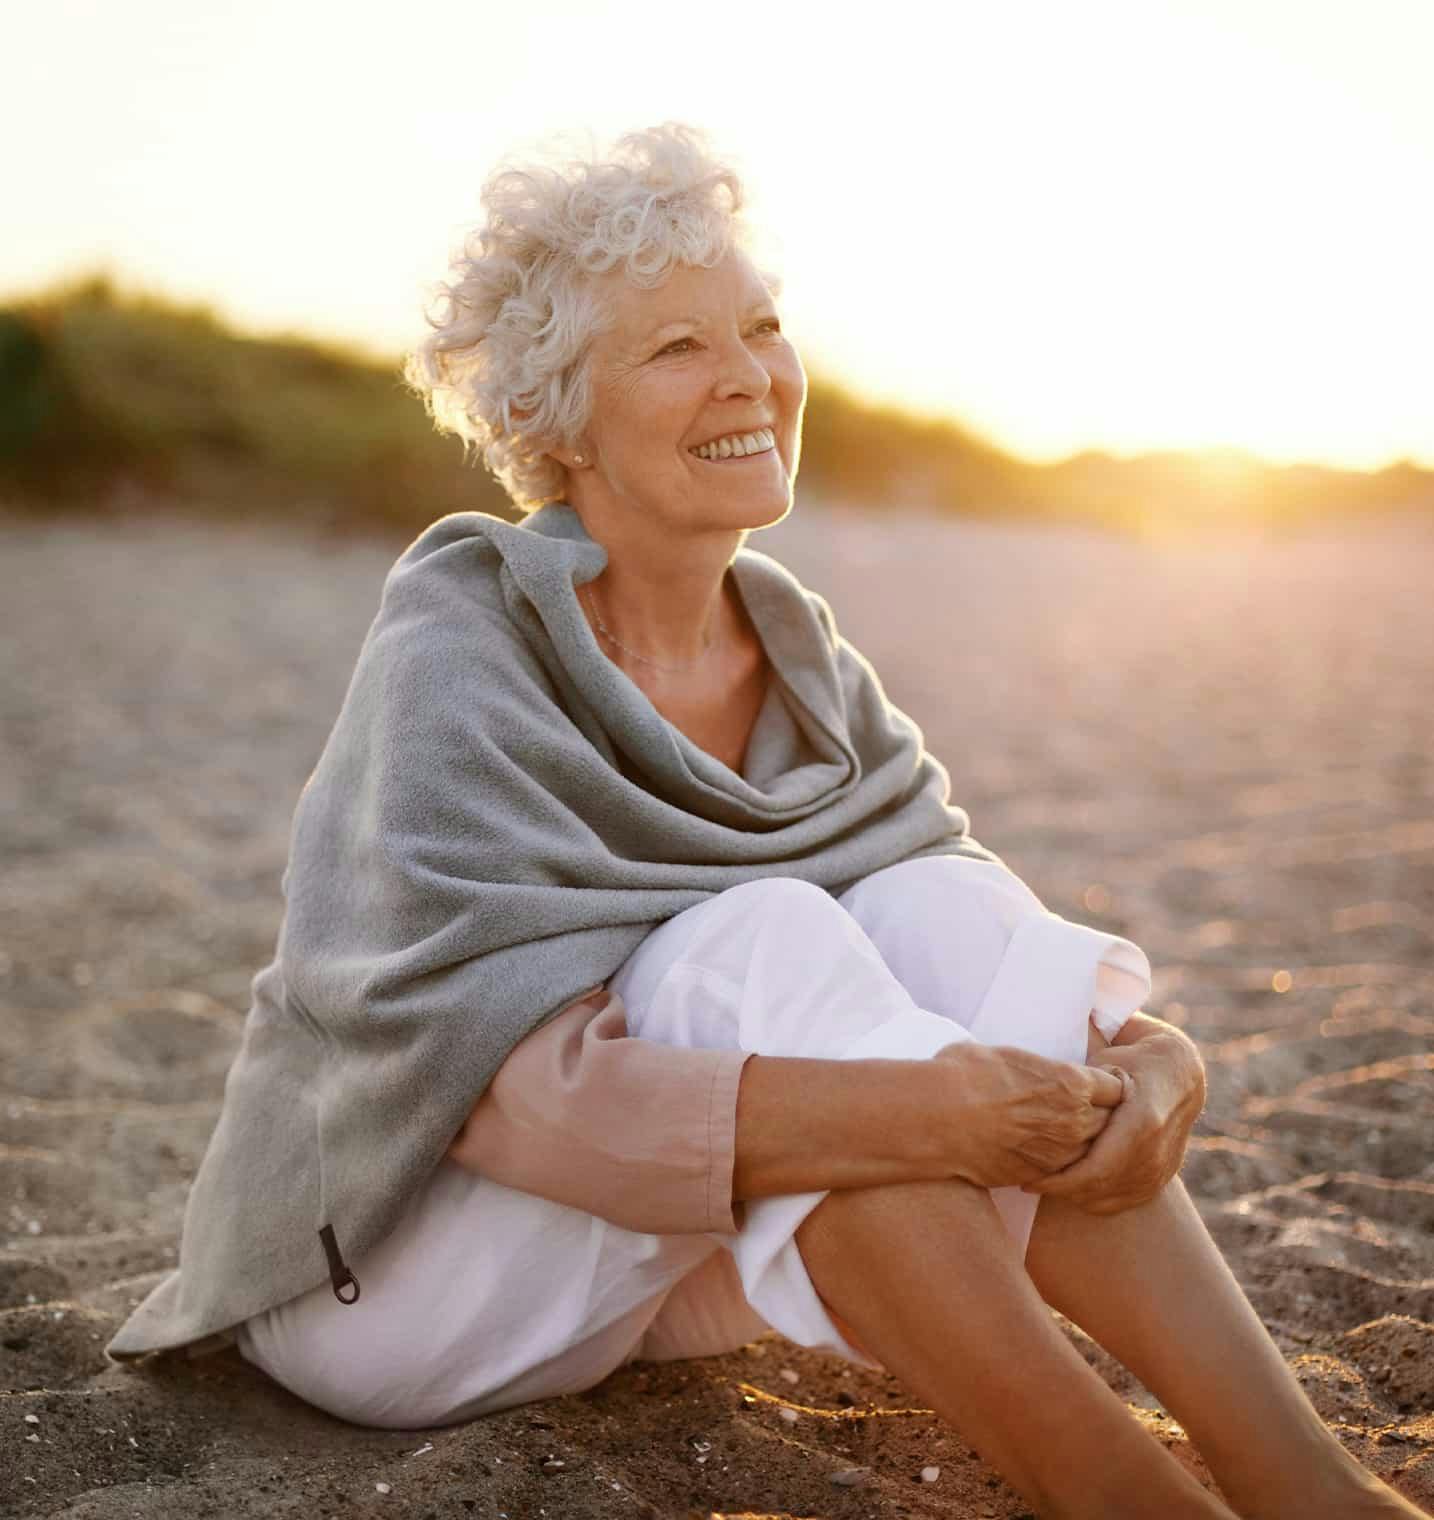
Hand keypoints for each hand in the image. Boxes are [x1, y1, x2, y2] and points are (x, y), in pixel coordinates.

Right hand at [932, 1042, 1126, 1189]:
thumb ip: (1036, 1067)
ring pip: (1093, 1152)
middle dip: (1103, 1118)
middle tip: (1085, 1113)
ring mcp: (1060, 1154)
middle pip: (1112, 1123)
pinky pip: (1065, 1172)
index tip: (1097, 1087)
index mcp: (1072, 1083)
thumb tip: (1028, 1067)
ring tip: (1062, 1135)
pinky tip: (1041, 1154)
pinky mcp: (1040, 1176)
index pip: (1117, 1088)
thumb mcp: (1007, 1055)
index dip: (1108, 1087)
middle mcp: (1075, 1120)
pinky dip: (1060, 1165)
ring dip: (1085, 1145)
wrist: (938, 1118)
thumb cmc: (965, 1074)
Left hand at [1019, 1032, 1206, 1213]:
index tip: (1030, 1176)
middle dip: (1064, 1189)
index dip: (1064, 1177)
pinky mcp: (1162, 1177)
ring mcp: (1163, 1167)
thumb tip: (1045, 1093)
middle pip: (1104, 1185)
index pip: (1100, 1165)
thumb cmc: (1133, 1058)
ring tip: (1046, 1185)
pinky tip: (1072, 1191)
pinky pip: (1126, 1201)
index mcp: (1144, 1119)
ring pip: (1114, 1198)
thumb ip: (1083, 1082)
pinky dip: (1096, 1201)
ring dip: (1076, 1197)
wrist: (1180, 1072)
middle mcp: (1158, 1150)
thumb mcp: (1108, 1058)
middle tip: (1030, 1182)